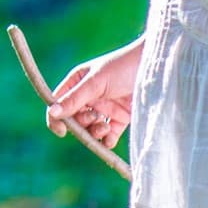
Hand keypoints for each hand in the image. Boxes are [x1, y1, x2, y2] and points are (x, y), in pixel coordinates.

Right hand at [45, 36, 142, 150]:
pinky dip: (107, 140)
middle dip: (81, 124)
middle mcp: (89, 96)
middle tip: (93, 118)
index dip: (56, 118)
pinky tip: (110, 138)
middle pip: (75, 119)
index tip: (62, 131)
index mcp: (78, 83)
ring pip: (91, 129)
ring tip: (105, 127)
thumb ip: (74, 99)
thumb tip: (52, 113)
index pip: (59, 103)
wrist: (155, 69)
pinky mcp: (121, 118)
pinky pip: (109, 135)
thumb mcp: (95, 82)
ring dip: (94, 132)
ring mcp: (105, 108)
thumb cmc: (122, 67)